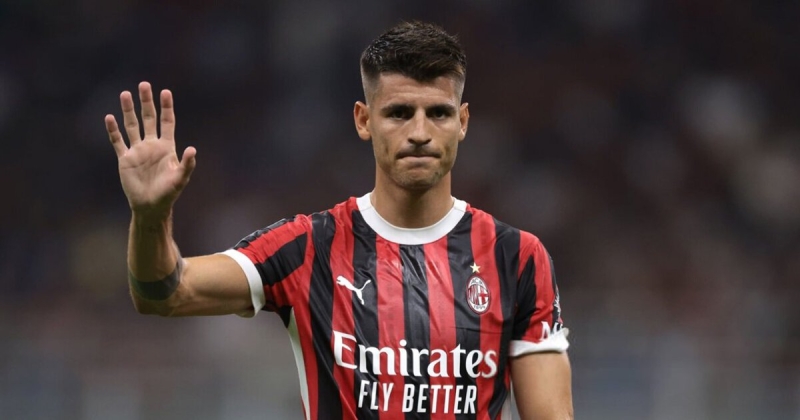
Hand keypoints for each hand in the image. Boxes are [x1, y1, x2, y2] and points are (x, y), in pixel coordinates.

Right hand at [106, 82, 196, 217]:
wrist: (150, 206)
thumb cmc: (168, 193)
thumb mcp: (180, 179)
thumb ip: (187, 164)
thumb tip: (193, 149)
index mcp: (167, 147)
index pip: (167, 122)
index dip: (166, 107)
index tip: (165, 91)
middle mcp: (152, 145)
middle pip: (148, 118)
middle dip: (146, 102)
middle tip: (143, 84)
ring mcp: (138, 151)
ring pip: (132, 125)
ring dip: (128, 110)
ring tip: (125, 94)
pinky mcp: (125, 159)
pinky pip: (118, 141)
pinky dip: (113, 130)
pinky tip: (109, 117)